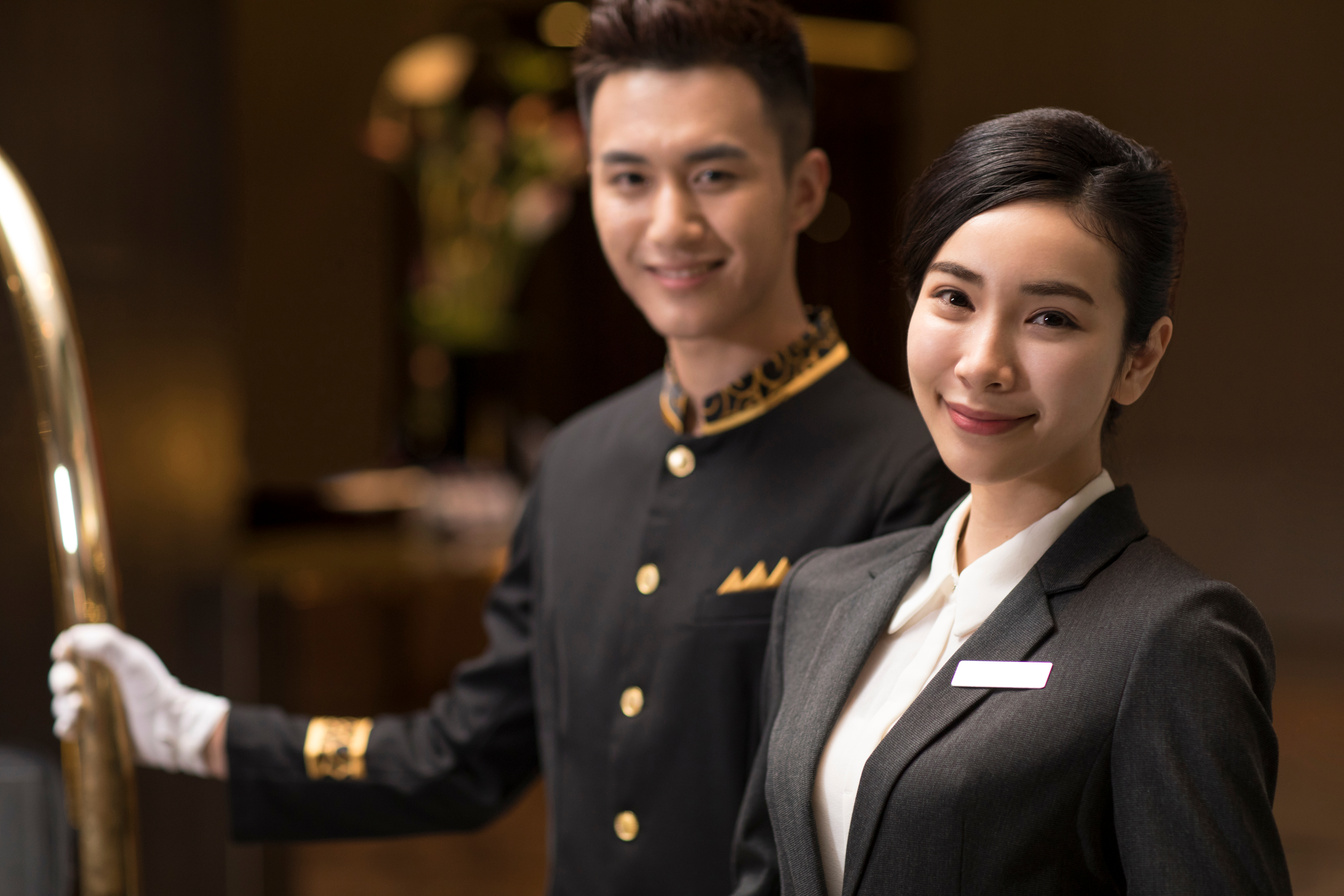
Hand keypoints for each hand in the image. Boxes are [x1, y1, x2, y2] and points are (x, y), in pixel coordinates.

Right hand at [50, 623, 229, 777]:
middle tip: (71, 687)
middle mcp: (100, 680)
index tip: (62, 653)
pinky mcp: (94, 728)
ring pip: (62, 702)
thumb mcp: (133, 661)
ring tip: (77, 709)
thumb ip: (107, 645)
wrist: (170, 727)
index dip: (65, 648)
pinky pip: (68, 726)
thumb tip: (73, 638)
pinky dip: (65, 726)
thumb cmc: (155, 690)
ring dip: (63, 705)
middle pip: (63, 675)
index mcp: (110, 658)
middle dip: (61, 680)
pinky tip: (73, 728)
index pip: (76, 647)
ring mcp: (95, 705)